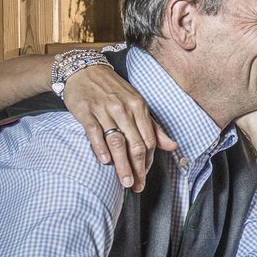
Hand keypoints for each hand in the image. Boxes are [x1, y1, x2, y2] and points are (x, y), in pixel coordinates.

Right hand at [63, 63, 173, 191]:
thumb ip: (153, 126)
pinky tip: (105, 162)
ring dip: (122, 164)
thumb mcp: (136, 103)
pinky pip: (95, 132)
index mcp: (139, 107)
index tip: (145, 177)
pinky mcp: (85, 111)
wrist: (83, 70)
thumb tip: (173, 146)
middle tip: (137, 186)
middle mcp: (123, 108)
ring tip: (125, 181)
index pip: (149, 140)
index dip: (148, 161)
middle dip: (138, 168)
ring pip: (117, 141)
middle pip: (135, 144)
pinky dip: (100, 148)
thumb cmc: (112, 89)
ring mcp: (104, 109)